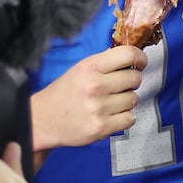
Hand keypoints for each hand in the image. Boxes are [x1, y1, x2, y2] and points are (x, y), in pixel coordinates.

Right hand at [30, 45, 145, 151]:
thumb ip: (104, 63)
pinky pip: (130, 118)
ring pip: (133, 99)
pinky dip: (124, 117)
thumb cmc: (63, 93)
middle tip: (119, 86)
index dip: (140, 58)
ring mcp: (99, 108)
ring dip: (126, 101)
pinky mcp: (102, 128)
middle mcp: (95, 86)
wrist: (42, 120)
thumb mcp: (80, 70)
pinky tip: (111, 115)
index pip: (128, 54)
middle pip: (135, 78)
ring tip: (110, 103)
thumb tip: (132, 56)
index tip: (140, 63)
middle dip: (131, 81)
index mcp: (89, 67)